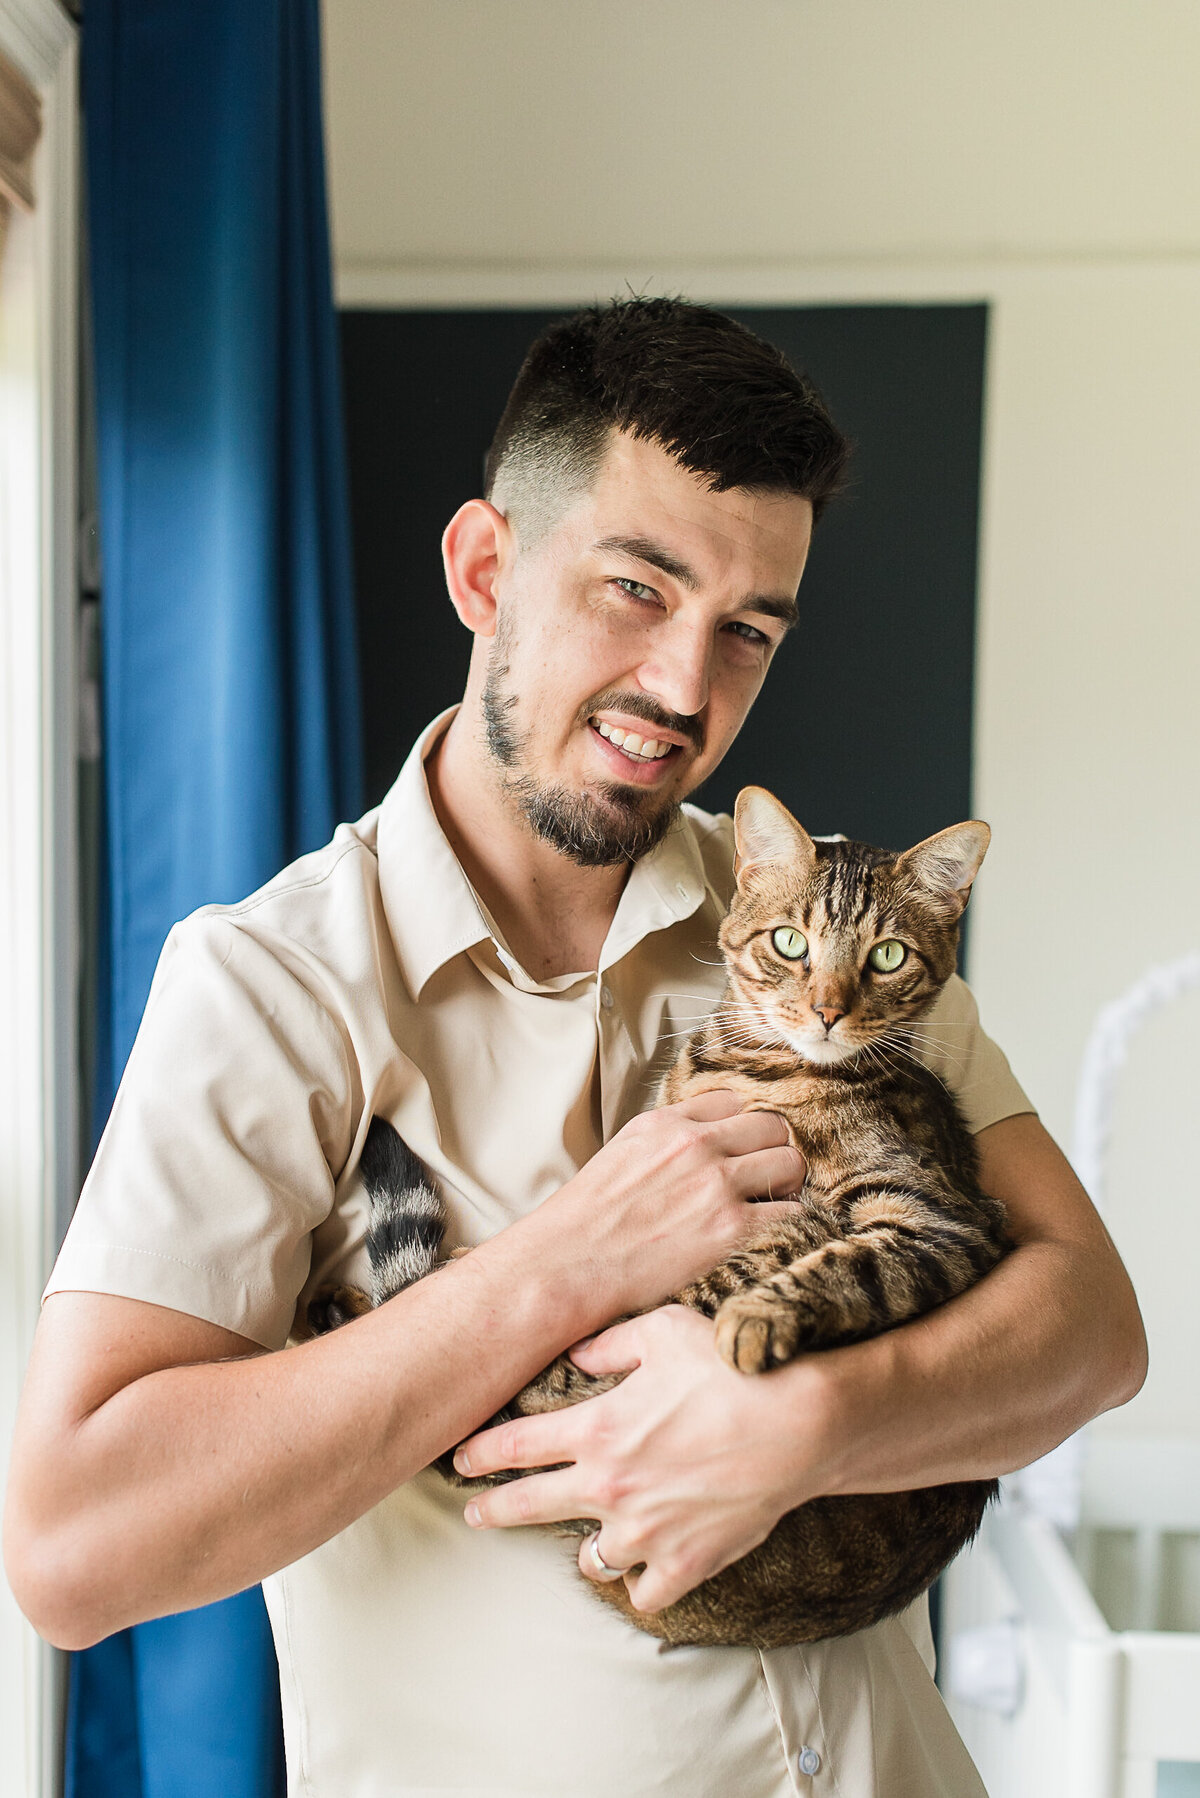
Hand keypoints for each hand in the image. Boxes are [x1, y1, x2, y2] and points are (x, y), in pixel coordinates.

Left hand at [455, 1306, 829, 1612]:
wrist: (797, 1424)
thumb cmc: (730, 1369)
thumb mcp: (665, 1331)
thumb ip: (611, 1343)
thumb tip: (578, 1352)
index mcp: (597, 1427)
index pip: (516, 1446)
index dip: (480, 1455)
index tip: (458, 1462)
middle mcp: (609, 1485)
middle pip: (530, 1505)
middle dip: (494, 1510)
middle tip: (475, 1514)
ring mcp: (645, 1530)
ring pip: (592, 1556)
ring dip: (586, 1547)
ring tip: (585, 1543)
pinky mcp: (684, 1562)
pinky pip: (645, 1590)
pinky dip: (641, 1581)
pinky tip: (642, 1569)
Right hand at [545, 1092, 805, 1317]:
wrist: (568, 1265)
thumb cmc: (586, 1220)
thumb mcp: (621, 1154)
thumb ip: (666, 1139)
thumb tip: (703, 1141)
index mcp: (666, 1122)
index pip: (734, 1101)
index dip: (743, 1126)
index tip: (742, 1148)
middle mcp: (697, 1144)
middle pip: (773, 1126)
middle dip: (773, 1150)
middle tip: (765, 1177)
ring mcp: (718, 1184)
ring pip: (791, 1162)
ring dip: (787, 1183)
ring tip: (771, 1204)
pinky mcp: (732, 1228)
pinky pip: (791, 1212)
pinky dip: (789, 1221)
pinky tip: (771, 1233)